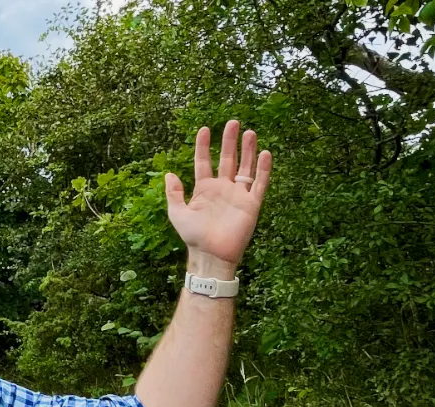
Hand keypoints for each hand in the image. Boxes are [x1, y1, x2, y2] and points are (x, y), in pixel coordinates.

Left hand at [165, 120, 271, 268]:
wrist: (211, 255)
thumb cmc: (193, 236)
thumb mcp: (177, 213)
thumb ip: (174, 193)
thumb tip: (169, 173)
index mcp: (204, 189)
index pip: (204, 162)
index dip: (203, 146)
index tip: (204, 129)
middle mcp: (222, 188)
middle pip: (227, 159)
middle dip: (229, 141)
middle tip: (232, 122)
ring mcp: (238, 195)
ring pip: (244, 167)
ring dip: (247, 150)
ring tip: (249, 132)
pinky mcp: (251, 204)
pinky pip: (259, 184)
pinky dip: (263, 169)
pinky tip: (265, 153)